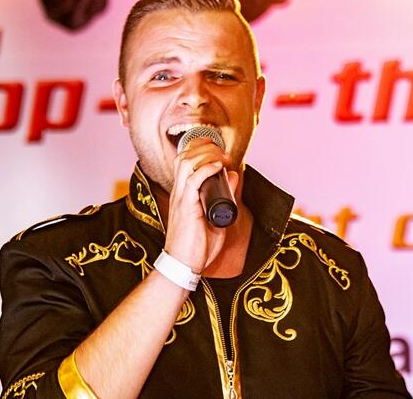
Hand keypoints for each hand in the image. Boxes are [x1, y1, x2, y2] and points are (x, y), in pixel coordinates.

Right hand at [164, 137, 237, 272]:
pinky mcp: (185, 207)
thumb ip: (225, 196)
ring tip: (222, 157)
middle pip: (184, 156)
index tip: (218, 150)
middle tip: (222, 152)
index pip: (185, 161)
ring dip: (206, 155)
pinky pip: (193, 180)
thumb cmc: (197, 247)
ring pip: (186, 163)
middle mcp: (179, 192)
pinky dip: (206, 169)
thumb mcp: (215, 216)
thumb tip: (234, 176)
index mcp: (183, 193)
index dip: (199, 148)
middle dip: (204, 147)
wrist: (184, 266)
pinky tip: (218, 166)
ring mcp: (181, 198)